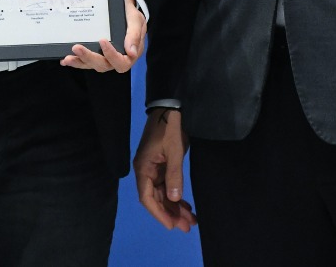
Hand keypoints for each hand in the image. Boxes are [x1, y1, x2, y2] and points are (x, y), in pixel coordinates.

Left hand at [61, 0, 145, 71]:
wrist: (121, 4)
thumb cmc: (130, 14)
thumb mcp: (136, 20)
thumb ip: (134, 35)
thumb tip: (131, 52)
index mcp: (129, 53)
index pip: (122, 63)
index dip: (112, 55)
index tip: (102, 41)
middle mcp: (116, 58)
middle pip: (103, 65)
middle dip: (89, 58)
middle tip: (76, 48)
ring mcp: (104, 56)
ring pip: (92, 64)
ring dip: (79, 62)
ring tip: (67, 58)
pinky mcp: (95, 52)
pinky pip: (85, 60)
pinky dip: (76, 61)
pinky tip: (64, 60)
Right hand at [135, 107, 196, 231]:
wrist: (169, 108)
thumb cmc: (169, 129)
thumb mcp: (174, 151)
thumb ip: (174, 175)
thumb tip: (173, 199)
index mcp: (143, 168)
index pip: (147, 198)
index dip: (159, 213)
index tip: (172, 225)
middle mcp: (145, 171)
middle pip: (156, 198)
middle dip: (170, 213)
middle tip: (187, 227)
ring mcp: (153, 169)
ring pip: (163, 194)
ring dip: (175, 206)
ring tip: (191, 220)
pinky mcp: (161, 166)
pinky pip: (167, 186)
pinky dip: (176, 196)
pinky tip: (186, 205)